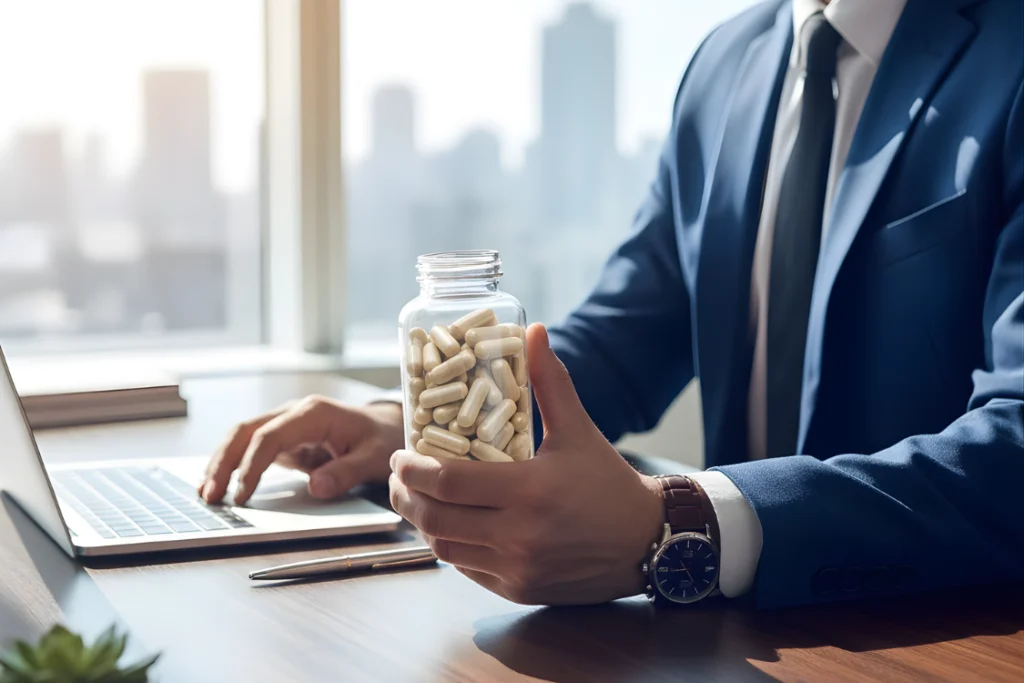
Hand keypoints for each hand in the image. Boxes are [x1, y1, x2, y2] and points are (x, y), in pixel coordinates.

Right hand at [200, 397, 403, 504]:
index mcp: (314, 413)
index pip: (271, 436)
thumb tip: (315, 488)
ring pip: (243, 437)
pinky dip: (234, 465)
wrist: (387, 426)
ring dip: (222, 462)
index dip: (252, 465)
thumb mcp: (374, 457)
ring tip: (205, 493)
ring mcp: (286, 423)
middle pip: (246, 431)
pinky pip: (252, 448)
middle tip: (209, 495)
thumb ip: (347, 471)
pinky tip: (220, 484)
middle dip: (224, 462)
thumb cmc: (382, 439)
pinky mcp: (284, 438)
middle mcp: (294, 413)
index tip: (241, 494)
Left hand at [389, 323, 664, 604]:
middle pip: (435, 519)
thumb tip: (534, 331)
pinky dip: (450, 546)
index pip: (448, 482)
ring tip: (417, 498)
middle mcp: (518, 535)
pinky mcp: (518, 589)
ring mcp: (517, 567)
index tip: (400, 455)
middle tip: (398, 477)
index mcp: (529, 490)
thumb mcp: (578, 429)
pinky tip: (450, 525)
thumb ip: (550, 381)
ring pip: (445, 548)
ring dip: (423, 523)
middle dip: (405, 496)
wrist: (645, 541)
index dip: (413, 469)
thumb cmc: (608, 482)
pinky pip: (466, 569)